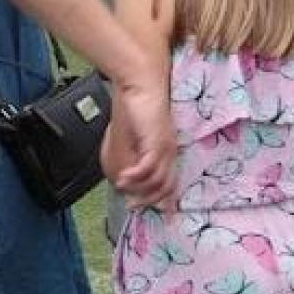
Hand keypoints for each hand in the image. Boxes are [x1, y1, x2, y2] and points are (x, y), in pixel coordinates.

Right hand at [105, 75, 176, 206]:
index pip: (169, 183)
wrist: (138, 82)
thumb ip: (128, 157)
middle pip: (165, 187)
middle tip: (133, 205)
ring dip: (139, 189)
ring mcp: (164, 147)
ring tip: (124, 187)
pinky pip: (149, 168)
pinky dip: (135, 176)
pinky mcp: (157, 142)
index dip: (162, 201)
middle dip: (148, 200)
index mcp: (165, 150)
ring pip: (158, 182)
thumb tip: (123, 179)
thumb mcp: (128, 137)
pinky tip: (124, 179)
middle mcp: (168, 151)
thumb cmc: (133, 104)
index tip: (151, 211)